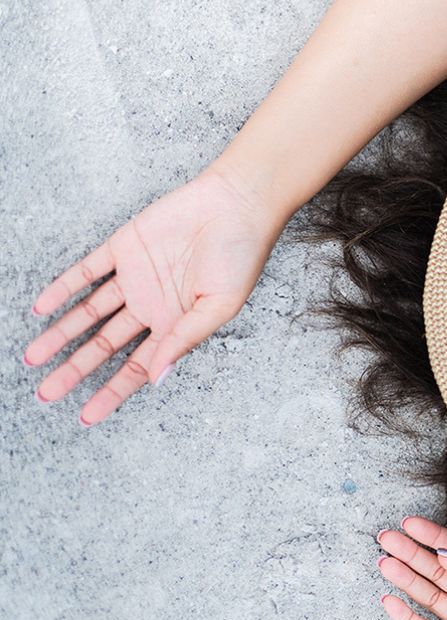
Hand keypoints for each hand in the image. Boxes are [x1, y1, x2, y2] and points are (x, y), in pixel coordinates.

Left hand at [23, 162, 285, 424]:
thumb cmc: (240, 256)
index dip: (112, 392)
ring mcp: (134, 277)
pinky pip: (85, 272)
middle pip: (104, 346)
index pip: (136, 367)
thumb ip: (184, 339)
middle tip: (46, 393)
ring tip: (33, 357)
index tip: (87, 415)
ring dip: (60, 334)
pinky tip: (41, 307)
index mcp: (176, 325)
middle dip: (75, 370)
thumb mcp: (220, 306)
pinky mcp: (122, 247)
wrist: (236, 204)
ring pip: (88, 313)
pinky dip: (62, 288)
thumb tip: (157, 378)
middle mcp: (151, 306)